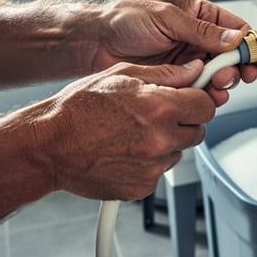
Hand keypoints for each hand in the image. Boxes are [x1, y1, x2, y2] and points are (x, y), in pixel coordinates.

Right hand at [36, 61, 213, 200]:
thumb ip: (167, 74)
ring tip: (135, 133)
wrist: (49, 146)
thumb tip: (195, 70)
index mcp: (161, 107)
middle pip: (198, 131)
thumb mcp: (123, 75)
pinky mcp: (143, 187)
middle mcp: (161, 139)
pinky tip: (127, 150)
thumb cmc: (79, 109)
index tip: (190, 99)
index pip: (207, 105)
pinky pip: (160, 171)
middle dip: (184, 122)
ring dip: (167, 142)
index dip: (199, 100)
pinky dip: (150, 163)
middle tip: (158, 116)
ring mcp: (153, 166)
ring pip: (179, 151)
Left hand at [93, 0, 256, 104]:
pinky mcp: (178, 78)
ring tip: (216, 88)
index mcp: (199, 15)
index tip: (253, 57)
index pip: (235, 28)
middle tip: (231, 76)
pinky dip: (205, 94)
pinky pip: (200, 88)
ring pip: (218, 74)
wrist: (96, 43)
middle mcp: (198, 38)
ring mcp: (188, 60)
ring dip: (222, 83)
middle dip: (236, 68)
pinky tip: (204, 96)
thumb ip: (202, 31)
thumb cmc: (125, 20)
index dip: (247, 44)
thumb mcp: (167, 19)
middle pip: (231, 56)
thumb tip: (233, 37)